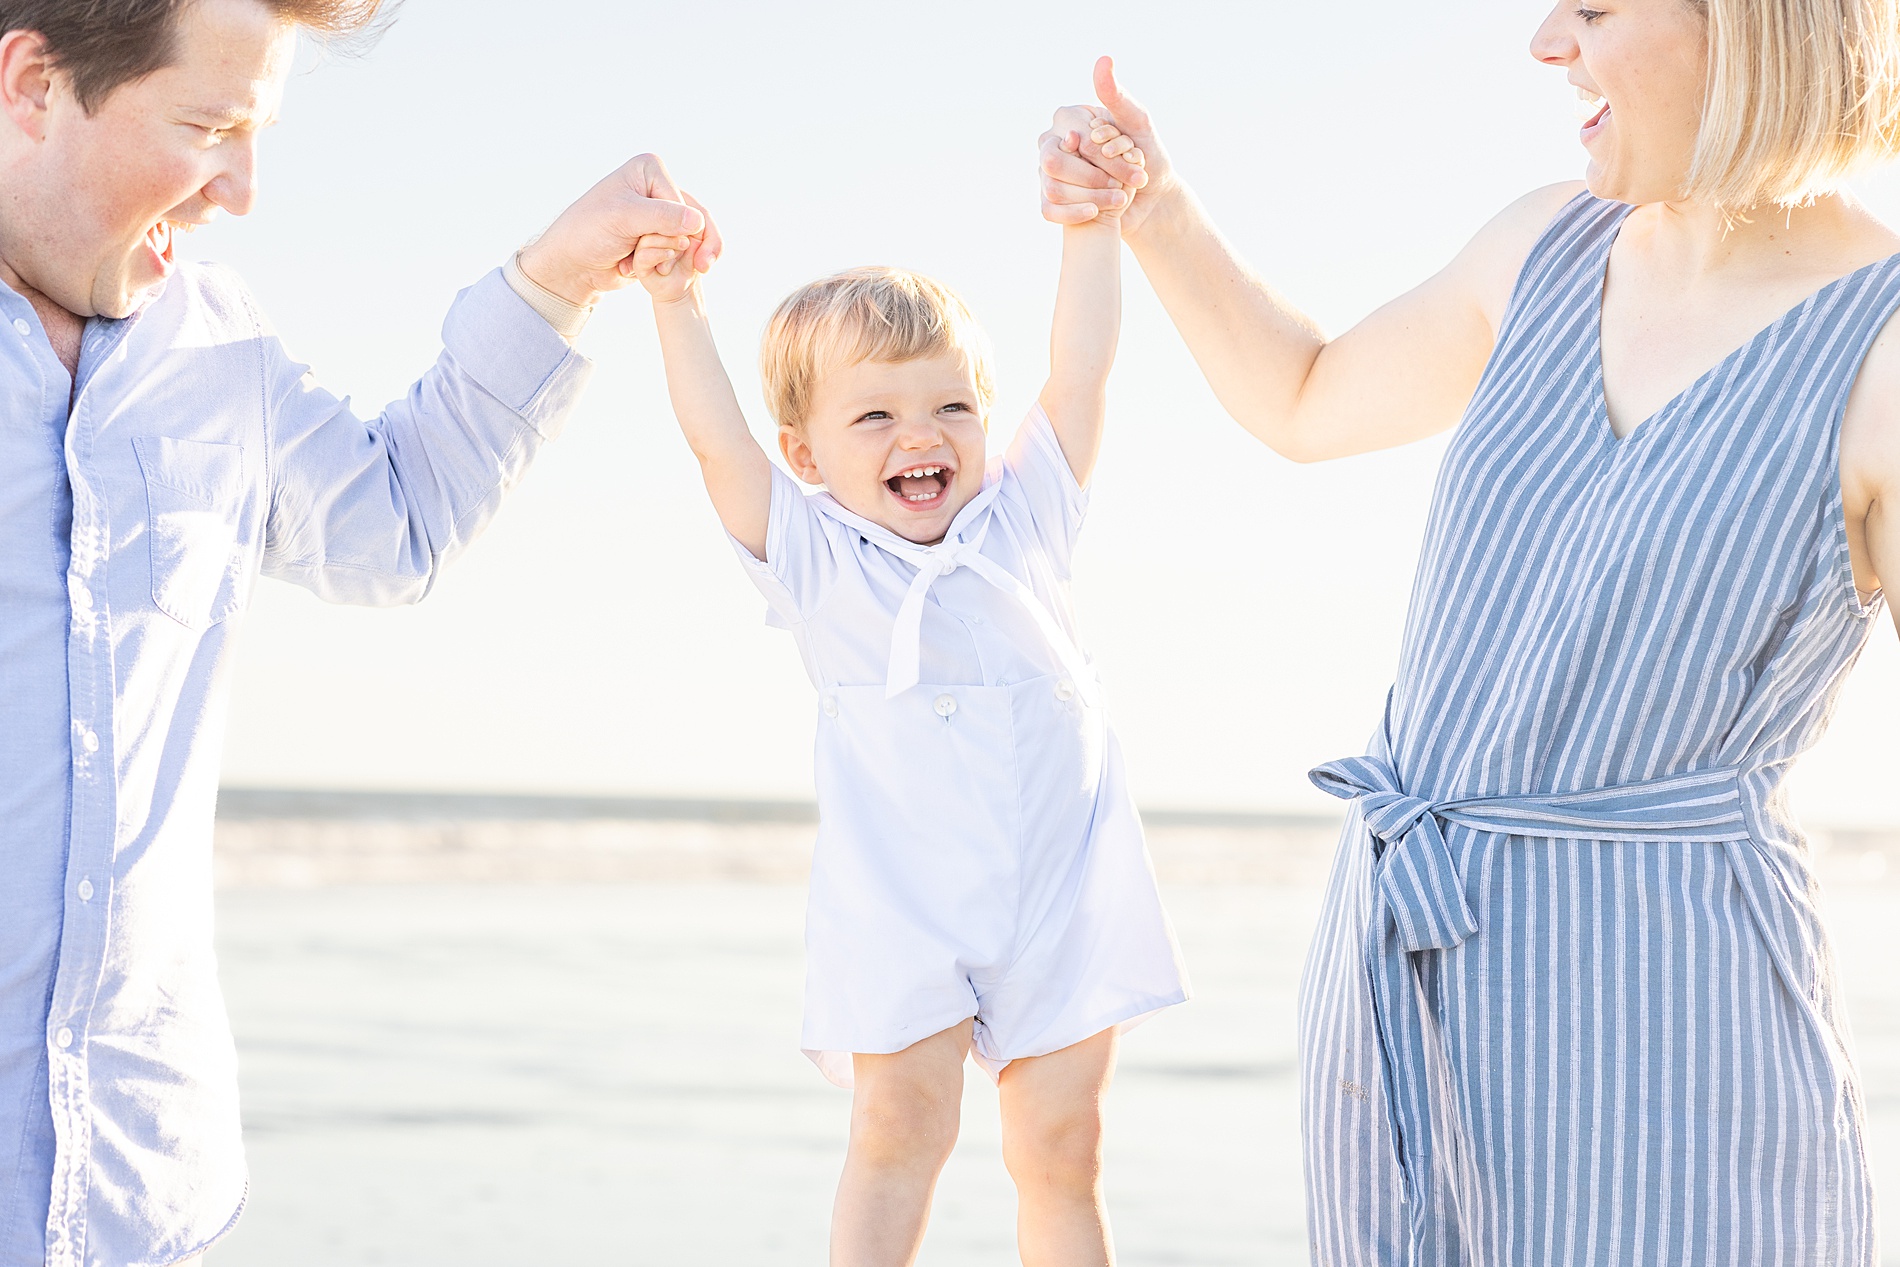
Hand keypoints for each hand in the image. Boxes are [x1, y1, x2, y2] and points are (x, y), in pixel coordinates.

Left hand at [516, 153, 721, 307]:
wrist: (572, 263)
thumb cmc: (589, 233)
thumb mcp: (624, 219)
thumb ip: (663, 217)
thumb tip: (698, 221)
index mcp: (650, 170)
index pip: (684, 206)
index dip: (667, 230)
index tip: (635, 237)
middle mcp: (659, 188)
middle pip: (692, 225)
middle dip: (666, 246)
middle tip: (635, 251)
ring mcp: (661, 215)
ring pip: (687, 243)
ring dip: (660, 258)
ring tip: (631, 258)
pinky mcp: (660, 238)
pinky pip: (678, 256)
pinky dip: (658, 265)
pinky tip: (632, 265)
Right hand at [1039, 56, 1177, 238]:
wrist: (1150, 196)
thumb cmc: (1147, 155)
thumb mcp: (1138, 122)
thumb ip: (1118, 95)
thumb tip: (1104, 59)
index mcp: (1069, 118)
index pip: (1077, 135)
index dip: (1106, 152)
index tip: (1133, 158)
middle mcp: (1051, 141)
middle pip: (1055, 162)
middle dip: (1099, 175)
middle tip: (1131, 181)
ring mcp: (1046, 171)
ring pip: (1054, 187)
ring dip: (1094, 195)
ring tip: (1122, 196)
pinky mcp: (1050, 200)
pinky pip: (1050, 210)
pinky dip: (1078, 214)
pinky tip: (1099, 212)